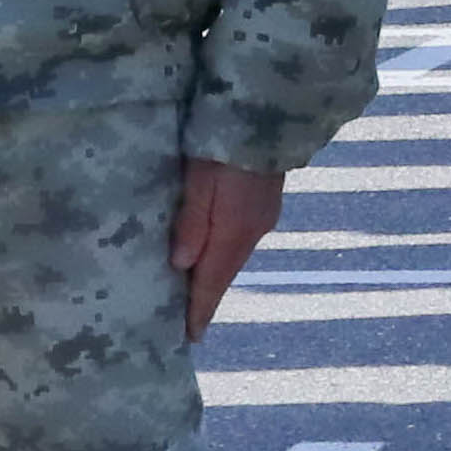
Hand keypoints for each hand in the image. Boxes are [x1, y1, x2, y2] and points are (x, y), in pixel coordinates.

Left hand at [172, 156, 284, 331]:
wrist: (269, 112)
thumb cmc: (224, 144)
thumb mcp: (199, 179)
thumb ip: (191, 222)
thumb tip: (181, 266)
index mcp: (234, 231)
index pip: (213, 282)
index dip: (200, 311)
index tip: (189, 338)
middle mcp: (253, 232)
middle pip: (224, 273)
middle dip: (206, 298)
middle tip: (185, 320)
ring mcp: (263, 218)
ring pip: (233, 257)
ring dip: (214, 276)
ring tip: (193, 291)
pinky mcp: (265, 205)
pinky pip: (239, 241)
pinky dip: (223, 255)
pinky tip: (211, 253)